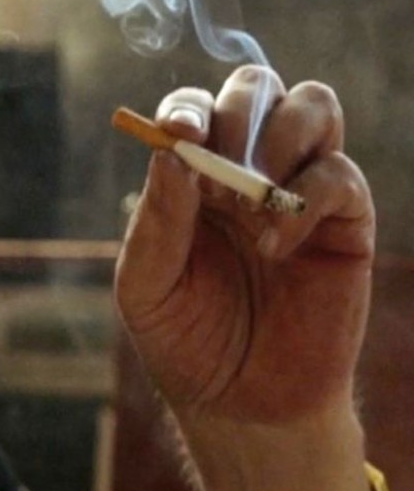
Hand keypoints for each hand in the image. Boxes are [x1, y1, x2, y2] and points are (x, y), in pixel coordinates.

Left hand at [115, 65, 374, 490]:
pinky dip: (304, 198)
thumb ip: (157, 219)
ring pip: (312, 105)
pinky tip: (273, 247)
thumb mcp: (147, 285)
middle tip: (220, 161)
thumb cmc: (186, 341)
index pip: (193, 110)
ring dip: (279, 136)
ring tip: (250, 199)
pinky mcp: (345, 221)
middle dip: (239, 109)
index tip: (179, 134)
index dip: (186, 108)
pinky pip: (339, 175)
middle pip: (256, 87)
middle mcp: (246, 171)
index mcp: (191, 179)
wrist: (241, 403)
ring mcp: (299, 189)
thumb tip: (175, 151)